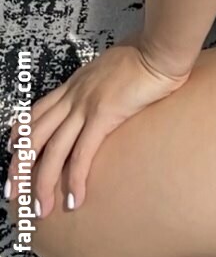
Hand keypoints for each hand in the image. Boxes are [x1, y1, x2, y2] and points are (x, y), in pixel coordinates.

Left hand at [4, 30, 190, 217]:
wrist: (159, 48)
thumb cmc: (147, 52)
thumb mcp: (116, 64)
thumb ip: (106, 78)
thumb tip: (111, 86)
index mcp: (77, 81)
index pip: (39, 109)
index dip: (22, 131)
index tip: (12, 148)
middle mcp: (75, 94)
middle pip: (35, 133)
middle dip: (19, 164)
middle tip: (13, 189)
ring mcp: (86, 105)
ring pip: (53, 149)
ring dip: (43, 182)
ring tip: (41, 208)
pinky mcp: (103, 115)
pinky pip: (82, 154)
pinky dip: (76, 179)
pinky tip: (74, 198)